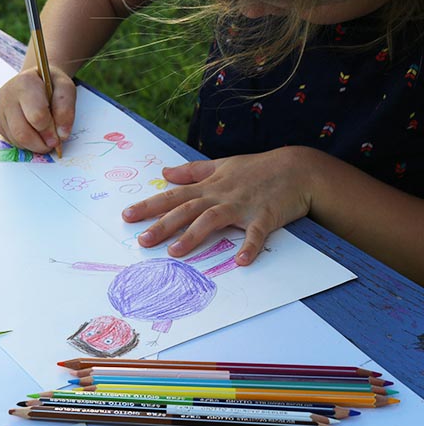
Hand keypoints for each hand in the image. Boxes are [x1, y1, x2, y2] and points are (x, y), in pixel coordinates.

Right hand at [0, 66, 76, 152]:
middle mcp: (7, 95)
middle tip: (52, 143)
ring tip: (45, 139)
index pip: (36, 116)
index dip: (50, 131)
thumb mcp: (65, 88)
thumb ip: (66, 109)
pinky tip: (34, 135)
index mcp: (25, 83)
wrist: (34, 80)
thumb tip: (61, 135)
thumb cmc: (50, 84)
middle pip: (22, 132)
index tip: (59, 135)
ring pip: (16, 140)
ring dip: (34, 146)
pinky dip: (26, 144)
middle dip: (40, 144)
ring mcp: (0, 109)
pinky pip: (11, 141)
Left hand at [122, 146, 315, 264]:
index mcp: (209, 186)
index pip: (173, 195)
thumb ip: (193, 171)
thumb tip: (164, 173)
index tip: (127, 216)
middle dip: (162, 224)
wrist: (298, 168)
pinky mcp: (265, 215)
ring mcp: (242, 205)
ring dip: (193, 236)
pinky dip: (249, 246)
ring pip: (212, 219)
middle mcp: (221, 195)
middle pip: (186, 209)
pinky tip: (241, 261)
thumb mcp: (223, 165)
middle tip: (142, 241)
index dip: (149, 205)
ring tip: (175, 253)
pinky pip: (256, 233)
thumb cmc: (258, 169)